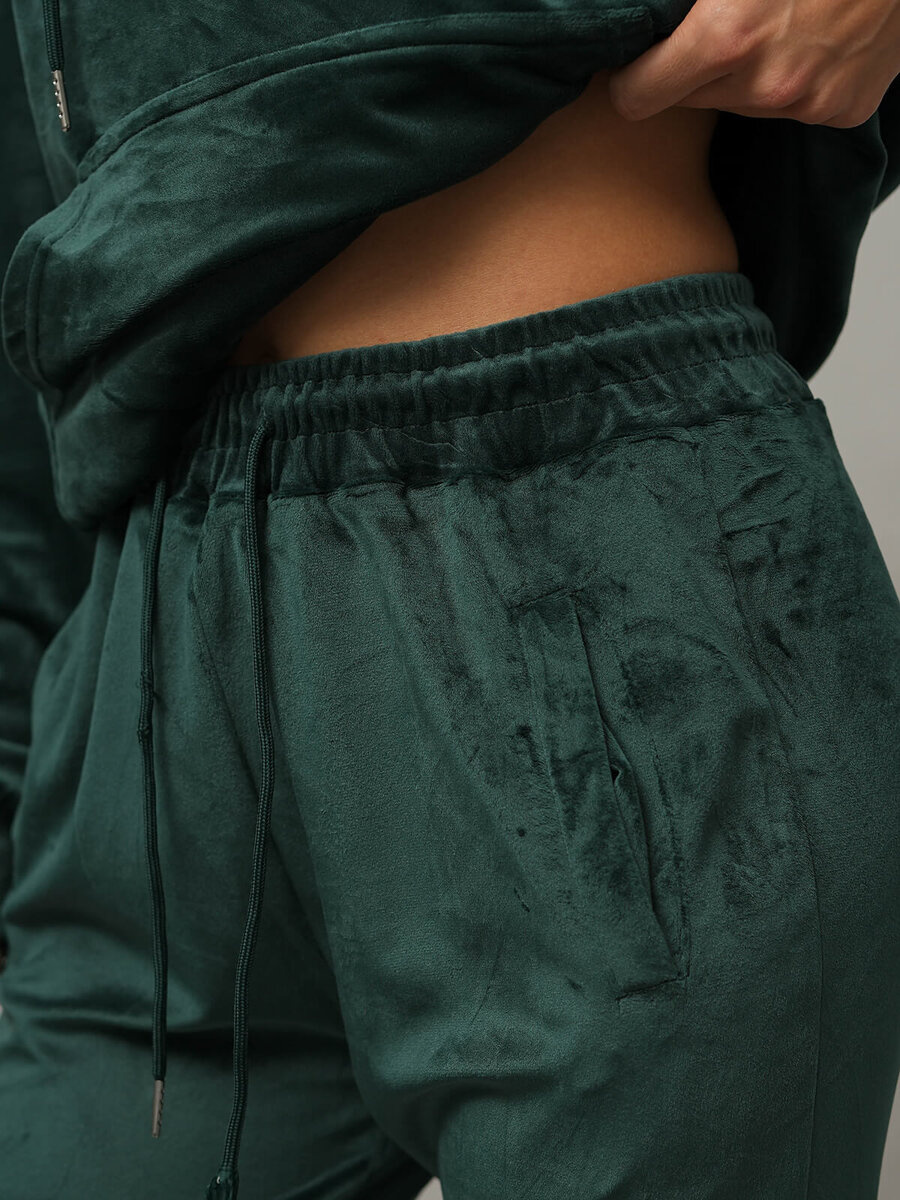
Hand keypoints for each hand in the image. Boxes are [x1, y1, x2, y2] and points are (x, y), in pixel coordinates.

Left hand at [607, 0, 899, 127]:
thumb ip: (681, 2)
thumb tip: (637, 18)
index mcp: (727, 37)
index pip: (637, 97)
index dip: (629, 80)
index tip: (632, 69)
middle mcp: (765, 82)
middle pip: (689, 101)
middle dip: (690, 71)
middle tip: (715, 31)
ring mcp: (808, 103)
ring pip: (742, 104)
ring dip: (745, 76)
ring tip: (776, 29)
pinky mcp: (843, 110)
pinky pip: (793, 108)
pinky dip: (794, 82)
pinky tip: (813, 45)